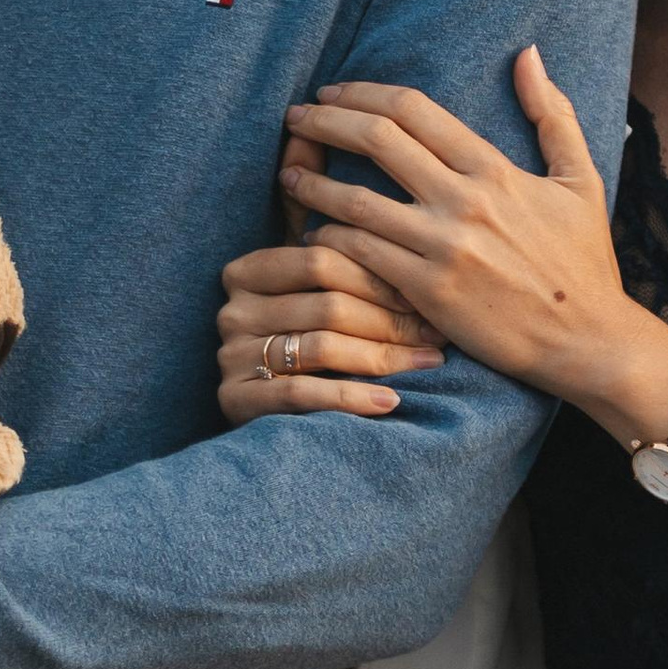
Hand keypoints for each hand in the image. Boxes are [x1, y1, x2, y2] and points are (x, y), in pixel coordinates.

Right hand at [216, 244, 445, 422]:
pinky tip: (392, 401)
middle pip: (326, 304)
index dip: (379, 275)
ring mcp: (230, 355)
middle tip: (436, 333)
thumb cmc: (310, 344)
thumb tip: (415, 242)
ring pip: (321, 346)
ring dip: (382, 356)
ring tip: (427, 361)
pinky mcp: (235, 399)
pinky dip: (351, 396)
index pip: (320, 259)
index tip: (427, 292)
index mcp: (248, 271)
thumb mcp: (317, 299)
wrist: (268, 426)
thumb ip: (344, 267)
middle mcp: (234, 309)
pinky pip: (302, 392)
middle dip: (390, 319)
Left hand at [277, 48, 667, 419]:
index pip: (412, 110)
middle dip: (325, 120)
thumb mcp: (581, 180)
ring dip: (312, 181)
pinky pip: (361, 256)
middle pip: (376, 140)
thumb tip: (528, 54)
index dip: (362, 93)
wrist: (589, 340)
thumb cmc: (584, 263)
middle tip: (296, 117)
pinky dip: (330, 239)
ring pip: (356, 201)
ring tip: (288, 173)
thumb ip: (552, 113)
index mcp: (494, 169)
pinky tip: (314, 233)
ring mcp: (442, 249)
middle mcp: (464, 201)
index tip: (333, 93)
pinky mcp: (427, 293)